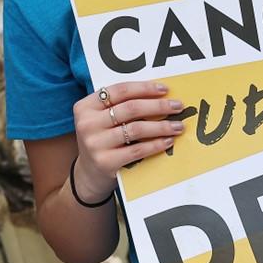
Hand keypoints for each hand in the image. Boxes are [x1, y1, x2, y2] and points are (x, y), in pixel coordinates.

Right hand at [71, 81, 184, 201]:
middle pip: (131, 108)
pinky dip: (156, 144)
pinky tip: (167, 141)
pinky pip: (138, 150)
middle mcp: (87, 123)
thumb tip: (158, 96)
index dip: (144, 88)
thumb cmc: (101, 140)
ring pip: (136, 129)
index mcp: (85, 106)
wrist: (88, 175)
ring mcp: (95, 144)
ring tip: (177, 126)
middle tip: (177, 106)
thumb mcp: (101, 119)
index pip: (119, 90)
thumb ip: (120, 106)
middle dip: (158, 106)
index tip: (165, 89)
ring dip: (161, 126)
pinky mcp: (106, 162)